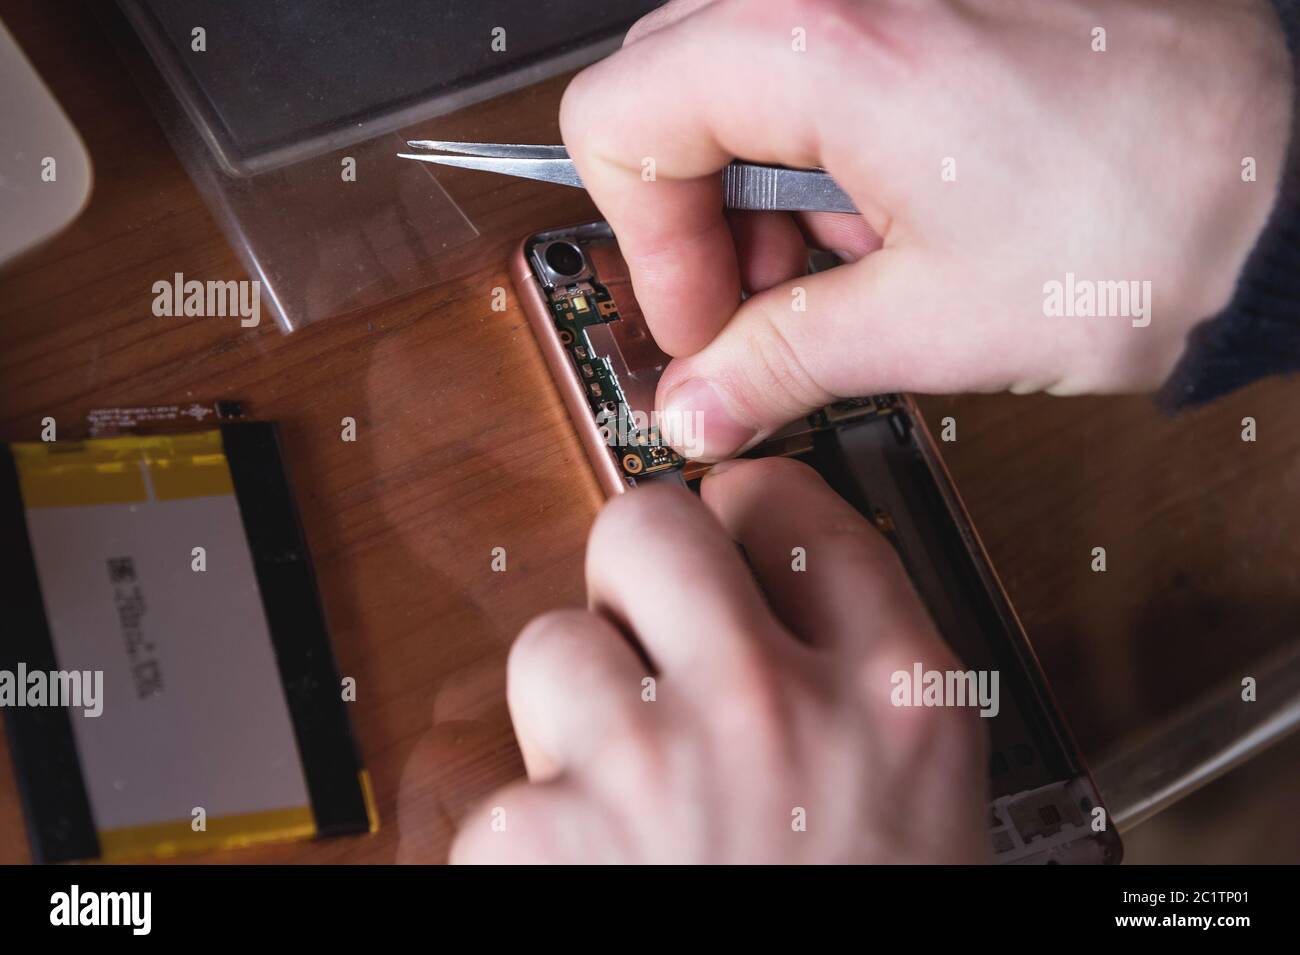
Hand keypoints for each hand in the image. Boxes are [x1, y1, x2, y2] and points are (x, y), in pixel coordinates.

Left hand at [449, 458, 989, 863]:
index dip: (744, 507)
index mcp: (892, 692)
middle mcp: (770, 707)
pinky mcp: (538, 842)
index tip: (728, 528)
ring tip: (627, 798)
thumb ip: (857, 677)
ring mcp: (647, 769)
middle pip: (646, 528)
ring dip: (574, 717)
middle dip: (633, 569)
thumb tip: (772, 587)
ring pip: (550, 649)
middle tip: (646, 630)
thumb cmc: (864, 917)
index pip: (789, 506)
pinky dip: (533, 837)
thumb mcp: (921, 796)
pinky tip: (597, 881)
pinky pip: (502, 788)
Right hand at [560, 0, 1293, 459]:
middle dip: (697, 214)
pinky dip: (826, 150)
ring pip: (737, 75)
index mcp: (823, 43)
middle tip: (759, 299)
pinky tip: (897, 216)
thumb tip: (696, 407)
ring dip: (765, 188)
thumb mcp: (933, 324)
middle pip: (669, 89)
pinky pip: (817, 62)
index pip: (619, 120)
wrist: (1293, 172)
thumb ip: (780, 364)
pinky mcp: (933, 1)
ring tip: (856, 264)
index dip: (646, 242)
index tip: (703, 319)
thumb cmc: (1154, 220)